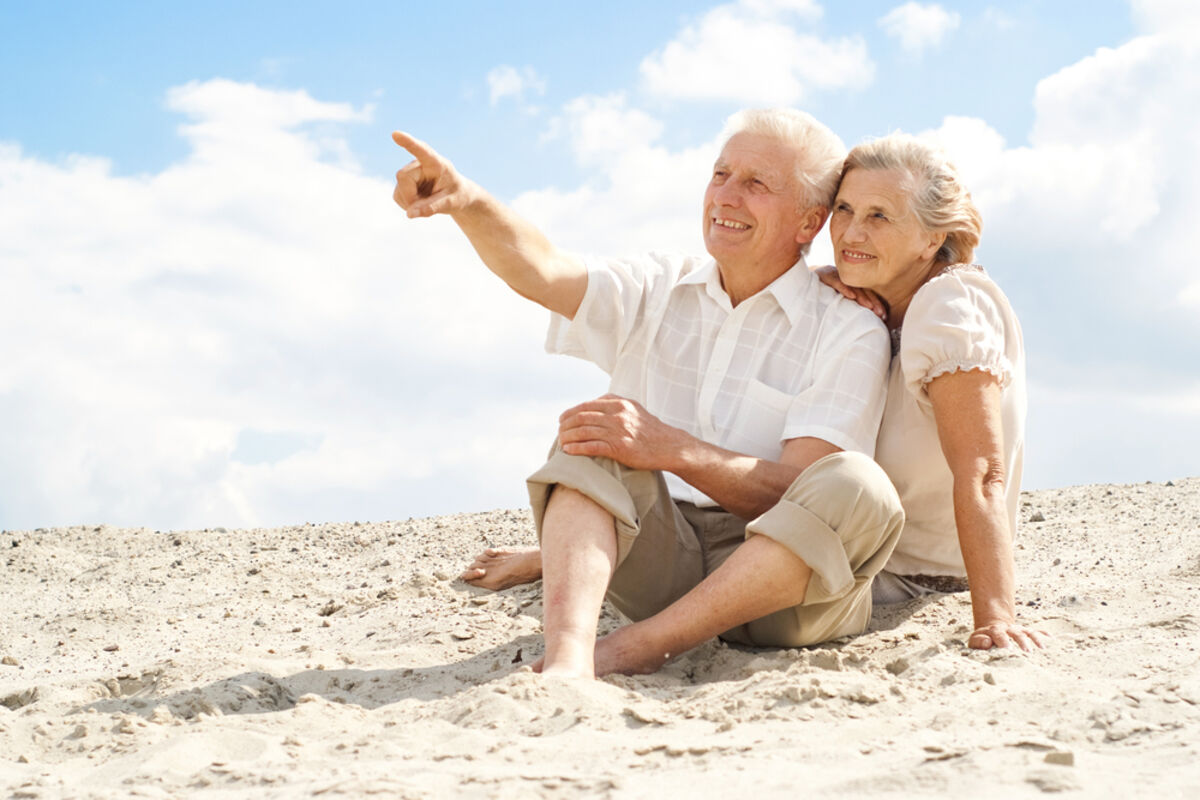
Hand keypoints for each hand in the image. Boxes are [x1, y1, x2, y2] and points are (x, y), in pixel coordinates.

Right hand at [391, 131, 477, 217]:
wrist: (455, 196)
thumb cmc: (457, 195)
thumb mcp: (452, 203)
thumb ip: (433, 208)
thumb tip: (409, 214)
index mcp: (436, 163)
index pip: (421, 150)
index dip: (408, 143)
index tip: (396, 134)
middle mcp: (420, 164)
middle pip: (403, 177)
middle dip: (410, 196)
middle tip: (426, 206)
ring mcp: (410, 172)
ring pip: (398, 190)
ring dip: (410, 202)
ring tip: (428, 202)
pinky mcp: (403, 183)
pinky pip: (397, 196)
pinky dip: (407, 205)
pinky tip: (420, 202)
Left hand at [558, 394, 686, 470]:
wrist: (669, 446)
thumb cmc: (650, 429)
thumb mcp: (634, 408)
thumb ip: (615, 403)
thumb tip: (594, 403)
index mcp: (619, 403)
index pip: (587, 405)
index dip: (570, 412)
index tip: (562, 419)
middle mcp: (617, 415)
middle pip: (582, 417)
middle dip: (566, 425)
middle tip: (559, 432)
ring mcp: (618, 431)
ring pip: (584, 431)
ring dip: (568, 437)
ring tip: (560, 442)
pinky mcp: (619, 448)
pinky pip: (592, 446)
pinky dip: (577, 448)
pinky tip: (568, 451)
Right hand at [813, 265, 885, 319]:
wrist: (799, 280)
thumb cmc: (818, 294)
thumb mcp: (835, 300)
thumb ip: (848, 307)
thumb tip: (865, 322)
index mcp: (849, 284)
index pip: (867, 293)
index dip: (876, 303)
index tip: (883, 316)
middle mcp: (845, 279)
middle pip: (863, 290)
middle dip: (872, 302)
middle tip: (880, 314)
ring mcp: (836, 275)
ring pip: (852, 286)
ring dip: (862, 297)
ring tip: (869, 307)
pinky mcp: (825, 275)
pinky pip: (836, 282)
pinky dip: (844, 288)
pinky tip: (851, 296)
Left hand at [969, 621, 1048, 651]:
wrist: (993, 629)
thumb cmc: (983, 639)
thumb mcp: (975, 640)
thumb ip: (978, 642)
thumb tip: (986, 642)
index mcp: (995, 631)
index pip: (999, 634)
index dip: (1003, 640)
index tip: (1007, 648)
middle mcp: (1009, 629)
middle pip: (1016, 633)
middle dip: (1022, 641)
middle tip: (1027, 651)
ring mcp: (1019, 630)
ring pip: (1028, 632)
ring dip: (1035, 639)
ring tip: (1042, 648)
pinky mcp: (1026, 632)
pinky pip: (1037, 631)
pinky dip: (1044, 634)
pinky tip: (1052, 639)